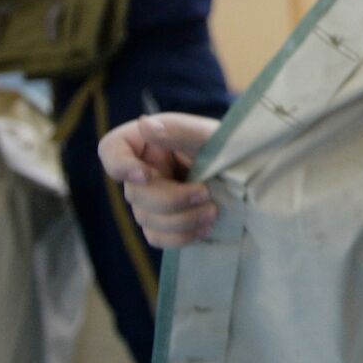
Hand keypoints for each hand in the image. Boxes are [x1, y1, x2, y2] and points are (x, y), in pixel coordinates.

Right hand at [98, 112, 221, 247]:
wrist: (251, 174)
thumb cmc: (231, 146)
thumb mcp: (210, 135)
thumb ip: (179, 131)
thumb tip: (145, 124)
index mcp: (149, 141)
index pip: (111, 150)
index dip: (120, 165)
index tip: (146, 174)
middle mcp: (144, 169)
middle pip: (133, 193)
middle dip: (170, 199)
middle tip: (205, 194)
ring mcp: (151, 199)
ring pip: (146, 219)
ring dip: (181, 220)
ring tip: (213, 212)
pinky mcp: (163, 222)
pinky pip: (157, 238)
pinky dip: (180, 236)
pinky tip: (205, 228)